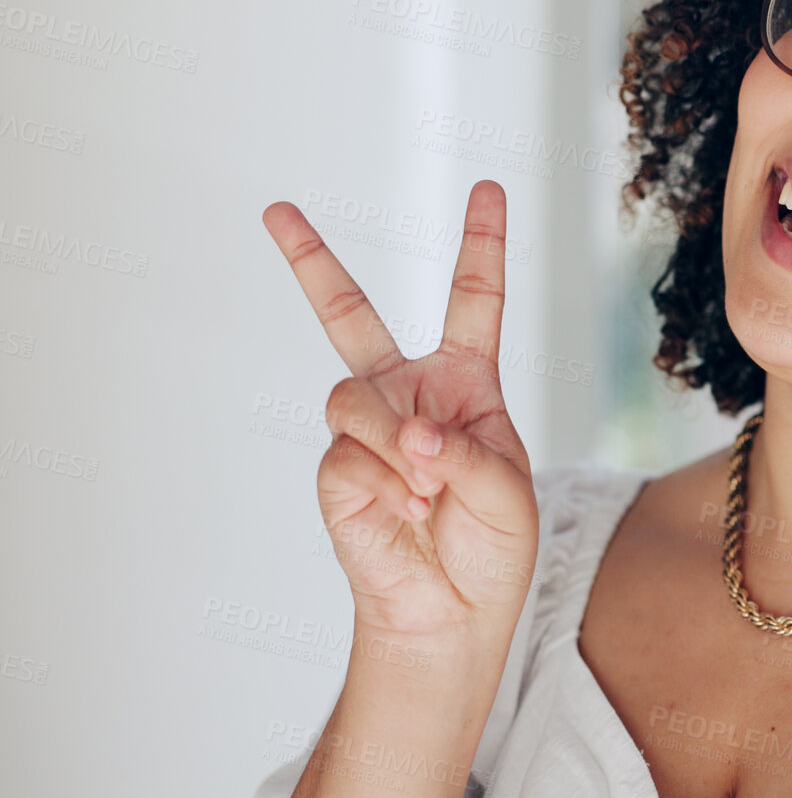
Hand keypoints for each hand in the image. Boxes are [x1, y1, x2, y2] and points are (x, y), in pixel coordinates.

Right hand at [262, 180, 539, 643]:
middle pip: (349, 315)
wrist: (451, 610)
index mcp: (466, 383)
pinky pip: (348, 452)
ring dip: (393, 440)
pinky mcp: (337, 468)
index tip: (487, 187)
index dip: (480, 243)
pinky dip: (384, 481)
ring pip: (354, 396)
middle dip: (309, 261)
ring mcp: (366, 428)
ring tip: (425, 488)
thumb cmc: (492, 546)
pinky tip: (405, 510)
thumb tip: (411, 435)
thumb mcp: (510, 494)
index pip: (474, 301)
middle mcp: (408, 393)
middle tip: (275, 210)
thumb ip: (468, 454)